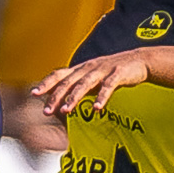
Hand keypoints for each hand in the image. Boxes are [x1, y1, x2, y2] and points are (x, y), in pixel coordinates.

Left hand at [31, 51, 148, 116]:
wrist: (139, 61)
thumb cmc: (112, 72)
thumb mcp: (92, 78)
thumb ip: (77, 88)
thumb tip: (60, 103)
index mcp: (80, 69)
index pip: (59, 75)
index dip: (46, 83)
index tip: (34, 94)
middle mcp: (88, 68)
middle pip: (68, 82)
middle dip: (55, 96)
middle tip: (46, 111)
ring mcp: (102, 70)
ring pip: (84, 84)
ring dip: (74, 97)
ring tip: (65, 110)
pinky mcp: (118, 74)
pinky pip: (108, 87)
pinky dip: (101, 97)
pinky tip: (96, 108)